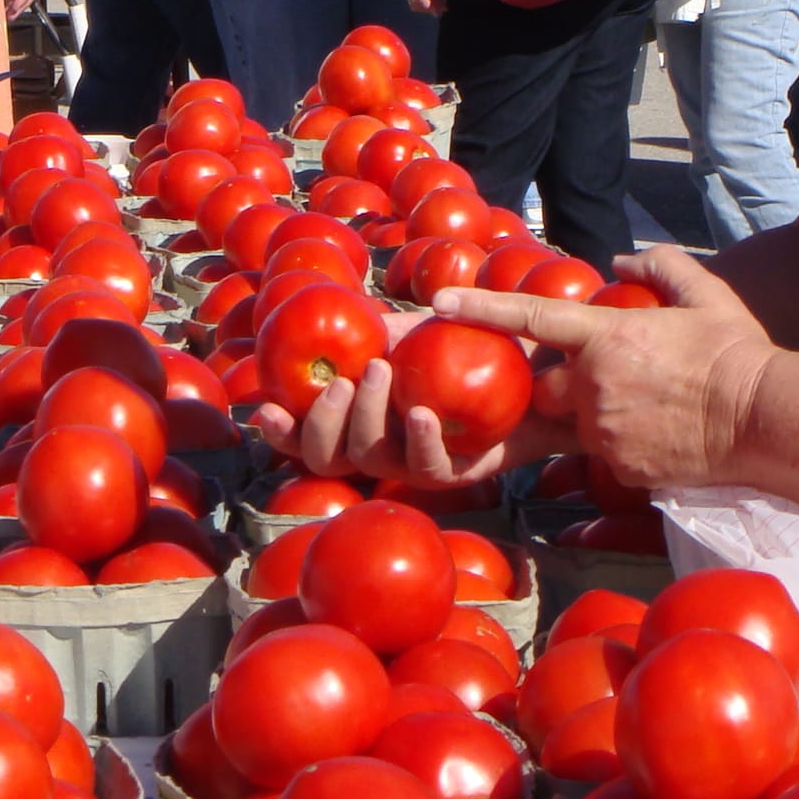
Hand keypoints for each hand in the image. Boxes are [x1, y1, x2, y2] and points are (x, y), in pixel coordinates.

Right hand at [250, 309, 574, 483]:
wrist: (534, 369)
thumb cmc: (472, 343)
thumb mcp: (420, 328)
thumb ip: (384, 331)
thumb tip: (346, 327)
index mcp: (361, 414)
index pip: (308, 433)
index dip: (282, 430)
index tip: (265, 408)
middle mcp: (381, 442)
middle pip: (326, 456)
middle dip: (322, 421)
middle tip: (341, 379)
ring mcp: (414, 460)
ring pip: (370, 460)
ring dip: (366, 417)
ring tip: (379, 372)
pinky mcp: (455, 471)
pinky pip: (428, 469)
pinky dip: (420, 440)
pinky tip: (423, 412)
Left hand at [431, 247, 774, 490]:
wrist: (765, 418)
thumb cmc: (736, 352)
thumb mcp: (705, 294)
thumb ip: (660, 267)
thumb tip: (622, 260)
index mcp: (607, 337)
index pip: (531, 319)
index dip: (481, 307)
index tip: (439, 301)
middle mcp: (593, 385)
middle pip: (543, 386)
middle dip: (556, 382)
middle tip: (607, 374)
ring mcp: (603, 431)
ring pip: (572, 423)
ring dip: (592, 413)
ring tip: (647, 404)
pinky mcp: (619, 466)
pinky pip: (600, 453)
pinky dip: (620, 442)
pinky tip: (660, 432)